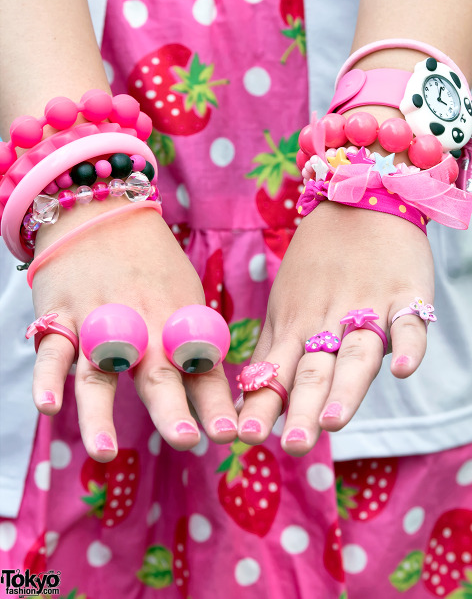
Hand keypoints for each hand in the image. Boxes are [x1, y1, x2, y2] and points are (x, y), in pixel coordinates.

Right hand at [30, 199, 237, 461]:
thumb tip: (216, 396)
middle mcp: (141, 325)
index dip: (215, 403)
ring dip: (100, 414)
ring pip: (97, 373)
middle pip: (156, 373)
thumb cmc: (152, 265)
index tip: (231, 435)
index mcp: (177, 322)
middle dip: (171, 409)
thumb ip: (194, 345)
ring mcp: (98, 322)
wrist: (103, 210)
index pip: (201, 369)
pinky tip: (48, 407)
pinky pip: (52, 350)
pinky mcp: (61, 316)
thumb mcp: (185, 297)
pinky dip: (47, 378)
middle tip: (186, 440)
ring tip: (105, 453)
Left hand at [237, 201, 433, 453]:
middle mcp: (328, 322)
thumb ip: (275, 353)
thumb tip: (251, 402)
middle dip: (304, 409)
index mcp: (296, 326)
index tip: (247, 438)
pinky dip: (407, 345)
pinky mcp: (405, 296)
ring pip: (357, 354)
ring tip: (335, 421)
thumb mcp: (285, 307)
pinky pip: (410, 324)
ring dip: (347, 387)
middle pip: (316, 370)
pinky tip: (402, 369)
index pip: (278, 372)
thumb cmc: (315, 267)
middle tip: (294, 445)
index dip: (264, 404)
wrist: (357, 201)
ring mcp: (368, 309)